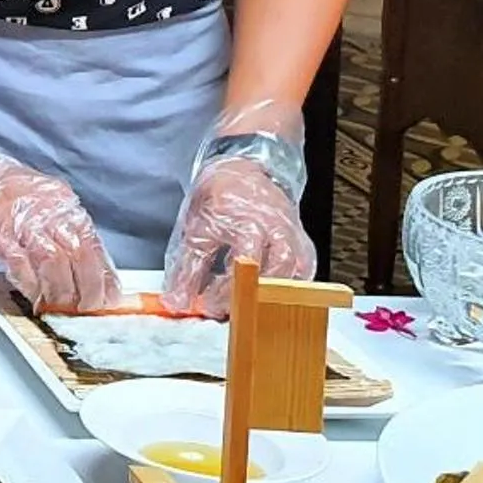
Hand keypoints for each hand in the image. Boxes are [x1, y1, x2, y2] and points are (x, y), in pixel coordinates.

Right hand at [0, 107, 122, 311]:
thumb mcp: (38, 198)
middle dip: (87, 288)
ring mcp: (21, 221)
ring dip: (60, 291)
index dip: (103, 273)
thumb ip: (58, 225)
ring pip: (54, 263)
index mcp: (61, 201)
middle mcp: (46, 210)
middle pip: (78, 256)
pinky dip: (31, 285)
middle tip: (87, 308)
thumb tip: (78, 262)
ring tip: (61, 307)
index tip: (109, 294)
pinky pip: (22, 266)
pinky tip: (34, 295)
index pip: (92, 242)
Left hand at [163, 157, 313, 316]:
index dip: (223, 291)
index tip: (207, 306)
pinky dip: (289, 289)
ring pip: (293, 274)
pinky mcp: (303, 242)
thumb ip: (187, 268)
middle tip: (228, 310)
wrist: (241, 172)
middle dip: (250, 297)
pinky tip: (270, 296)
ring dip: (270, 295)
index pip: (240, 265)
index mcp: (245, 221)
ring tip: (248, 305)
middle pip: (273, 272)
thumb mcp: (195, 230)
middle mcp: (274, 229)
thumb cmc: (218, 200)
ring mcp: (292, 236)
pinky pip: (305, 271)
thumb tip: (177, 302)